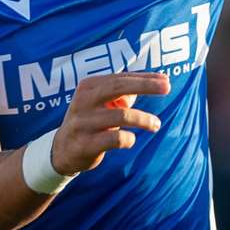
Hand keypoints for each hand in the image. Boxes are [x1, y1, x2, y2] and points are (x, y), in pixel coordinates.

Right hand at [51, 73, 171, 174]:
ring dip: (144, 119)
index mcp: (89, 86)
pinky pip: (115, 139)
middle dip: (145, 86)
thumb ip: (125, 91)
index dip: (145, 78)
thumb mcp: (103, 102)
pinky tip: (131, 140)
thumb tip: (159, 81)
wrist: (62, 150)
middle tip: (167, 88)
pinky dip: (129, 139)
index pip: (121, 78)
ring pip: (122, 115)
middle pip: (118, 88)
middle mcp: (83, 101)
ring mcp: (83, 123)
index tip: (166, 81)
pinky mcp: (85, 144)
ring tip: (156, 125)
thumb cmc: (91, 121)